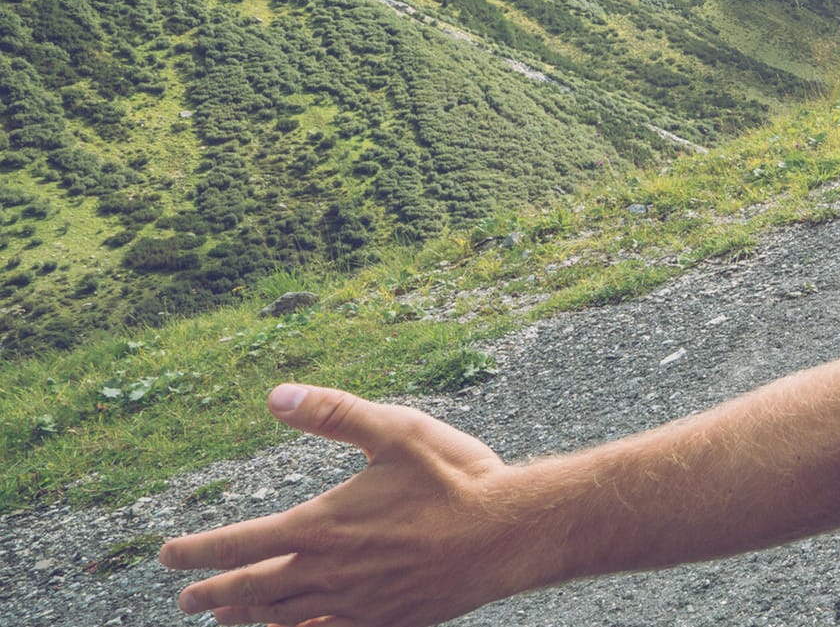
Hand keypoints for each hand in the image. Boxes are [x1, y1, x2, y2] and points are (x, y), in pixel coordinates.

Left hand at [161, 384, 539, 626]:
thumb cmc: (456, 478)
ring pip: (283, 618)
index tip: (168, 555)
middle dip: (212, 592)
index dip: (198, 551)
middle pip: (251, 590)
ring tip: (225, 616)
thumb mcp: (397, 430)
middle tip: (184, 598)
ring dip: (247, 616)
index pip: (240, 543)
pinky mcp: (385, 620)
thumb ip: (334, 414)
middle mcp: (330, 572)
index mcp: (324, 525)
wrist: (509, 533)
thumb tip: (275, 396)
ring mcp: (356, 604)